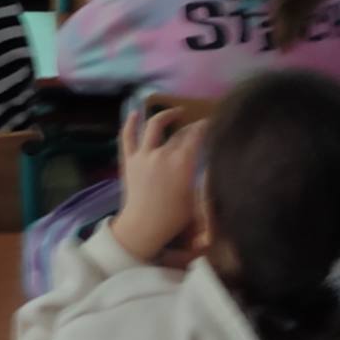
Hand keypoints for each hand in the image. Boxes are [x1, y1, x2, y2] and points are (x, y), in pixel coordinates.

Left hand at [110, 107, 205, 264]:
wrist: (144, 226)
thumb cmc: (174, 216)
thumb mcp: (196, 196)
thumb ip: (201, 176)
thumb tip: (209, 163)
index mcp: (182, 162)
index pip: (196, 135)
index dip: (205, 126)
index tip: (211, 123)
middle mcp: (163, 153)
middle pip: (179, 133)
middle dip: (191, 127)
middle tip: (199, 127)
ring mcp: (143, 154)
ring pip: (154, 126)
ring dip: (165, 116)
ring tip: (175, 113)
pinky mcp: (129, 159)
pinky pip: (127, 136)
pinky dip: (130, 123)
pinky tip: (135, 113)